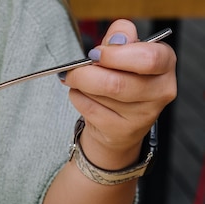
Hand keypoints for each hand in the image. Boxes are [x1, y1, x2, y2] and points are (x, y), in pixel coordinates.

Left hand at [61, 19, 176, 169]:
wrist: (118, 123)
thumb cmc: (122, 79)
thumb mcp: (124, 53)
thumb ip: (120, 38)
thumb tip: (116, 37)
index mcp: (165, 64)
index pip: (148, 58)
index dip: (116, 55)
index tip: (96, 53)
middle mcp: (160, 91)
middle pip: (117, 82)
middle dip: (87, 73)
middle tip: (74, 69)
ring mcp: (142, 115)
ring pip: (102, 95)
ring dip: (80, 85)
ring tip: (78, 80)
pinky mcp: (121, 130)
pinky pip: (90, 109)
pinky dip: (77, 97)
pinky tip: (80, 94)